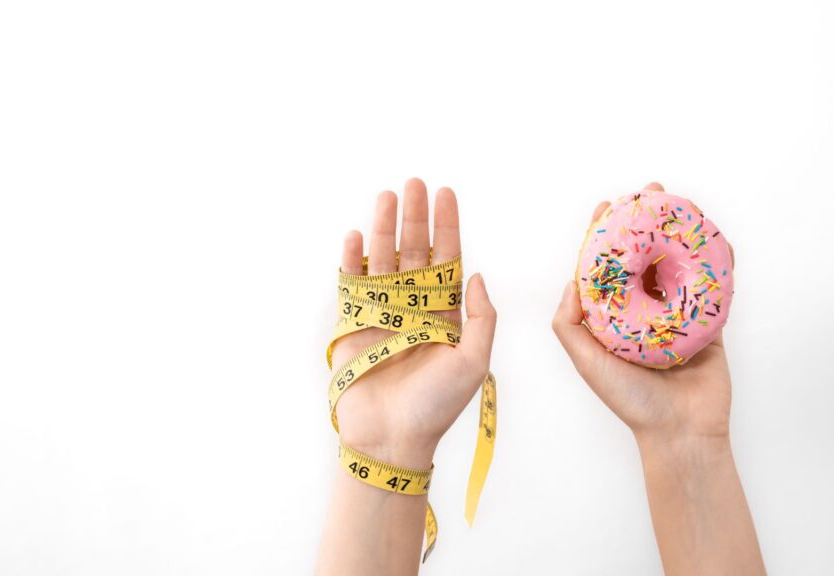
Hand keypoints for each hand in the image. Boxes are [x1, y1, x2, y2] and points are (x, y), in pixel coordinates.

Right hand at [331, 178, 496, 468]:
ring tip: (386, 196)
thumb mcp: (474, 361)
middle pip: (414, 252)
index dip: (447, 227)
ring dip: (384, 228)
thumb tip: (476, 275)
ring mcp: (383, 315)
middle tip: (414, 183)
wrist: (392, 438)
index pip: (447, 260)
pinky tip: (356, 235)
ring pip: (384, 262)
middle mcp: (415, 309)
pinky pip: (352, 286)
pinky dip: (352, 261)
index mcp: (446, 315)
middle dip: (415, 217)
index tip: (445, 194)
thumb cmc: (437, 405)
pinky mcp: (354, 326)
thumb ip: (481, 317)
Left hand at [552, 182, 735, 443]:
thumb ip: (570, 324)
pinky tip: (716, 239)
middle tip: (650, 193)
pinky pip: (715, 288)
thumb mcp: (587, 362)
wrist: (680, 434)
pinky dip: (718, 262)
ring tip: (682, 205)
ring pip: (680, 266)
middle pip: (647, 258)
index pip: (609, 268)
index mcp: (616, 319)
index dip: (607, 236)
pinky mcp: (710, 325)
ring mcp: (680, 317)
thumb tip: (570, 281)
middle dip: (649, 224)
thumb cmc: (630, 402)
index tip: (607, 207)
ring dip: (682, 234)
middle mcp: (646, 314)